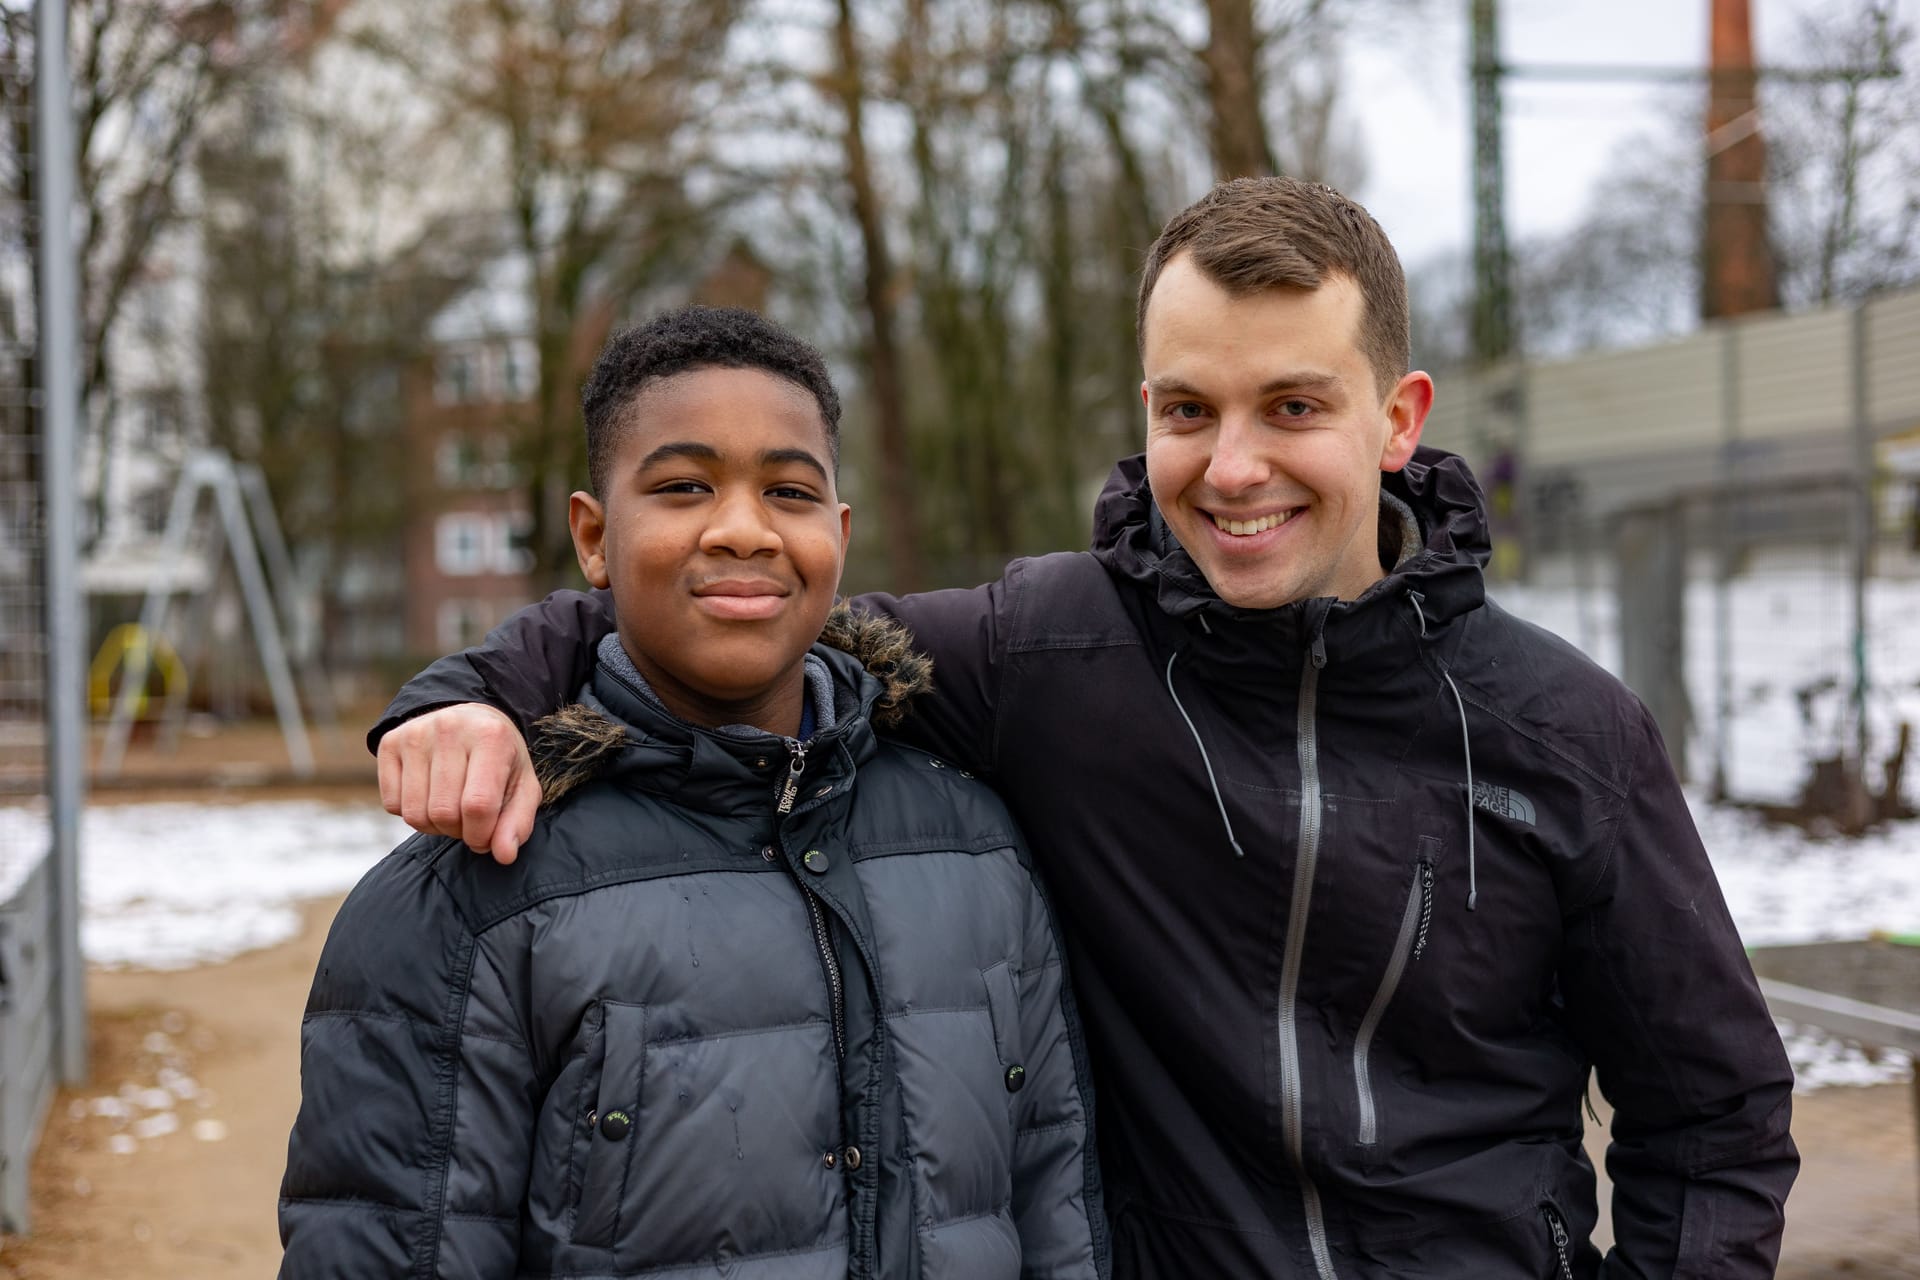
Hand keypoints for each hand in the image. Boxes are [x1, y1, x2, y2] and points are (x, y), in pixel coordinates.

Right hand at [377, 704, 540, 864]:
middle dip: (458, 831)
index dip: (480, 835)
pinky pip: (392, 805)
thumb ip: (518, 823)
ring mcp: (415, 734)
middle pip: (443, 813)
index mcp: (490, 737)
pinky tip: (428, 796)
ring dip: (434, 826)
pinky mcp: (389, 743)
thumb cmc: (499, 759)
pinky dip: (411, 813)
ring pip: (414, 814)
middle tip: (468, 821)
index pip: (478, 805)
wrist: (469, 720)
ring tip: (450, 810)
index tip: (486, 838)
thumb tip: (504, 856)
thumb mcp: (522, 787)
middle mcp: (449, 729)